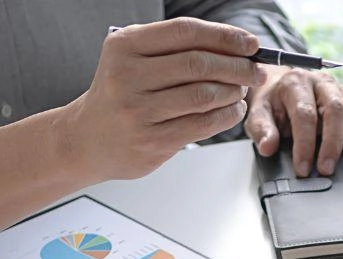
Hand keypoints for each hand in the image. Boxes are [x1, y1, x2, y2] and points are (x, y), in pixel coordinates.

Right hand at [58, 18, 264, 180]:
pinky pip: (202, 124)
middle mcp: (127, 76)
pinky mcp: (151, 141)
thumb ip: (175, 47)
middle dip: (237, 66)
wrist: (87, 139)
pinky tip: (232, 110)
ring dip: (233, 91)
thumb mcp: (133, 58)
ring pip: (203, 95)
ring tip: (241, 89)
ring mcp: (138, 111)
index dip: (224, 36)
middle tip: (255, 70)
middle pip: (198, 64)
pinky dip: (226, 116)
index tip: (250, 43)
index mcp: (124, 46)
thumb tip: (234, 45)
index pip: (185, 32)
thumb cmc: (119, 94)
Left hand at [246, 67, 342, 175]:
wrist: (281, 84)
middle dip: (333, 142)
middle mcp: (323, 83)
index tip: (303, 169)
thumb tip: (268, 147)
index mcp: (297, 83)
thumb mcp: (258, 113)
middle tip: (328, 169)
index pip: (304, 113)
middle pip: (336, 109)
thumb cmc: (271, 102)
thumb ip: (262, 129)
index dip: (305, 143)